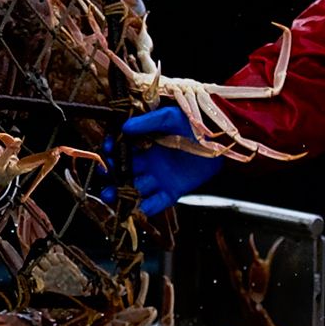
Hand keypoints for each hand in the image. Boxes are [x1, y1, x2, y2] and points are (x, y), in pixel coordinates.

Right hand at [99, 105, 223, 215]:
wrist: (221, 138)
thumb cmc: (195, 123)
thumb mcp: (170, 117)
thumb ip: (148, 123)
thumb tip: (124, 128)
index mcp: (146, 144)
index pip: (122, 150)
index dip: (112, 151)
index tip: (106, 150)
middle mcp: (150, 162)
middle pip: (125, 172)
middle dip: (111, 175)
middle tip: (103, 176)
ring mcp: (160, 178)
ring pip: (135, 188)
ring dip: (121, 192)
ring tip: (109, 195)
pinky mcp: (172, 190)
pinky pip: (156, 202)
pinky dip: (146, 207)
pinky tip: (136, 208)